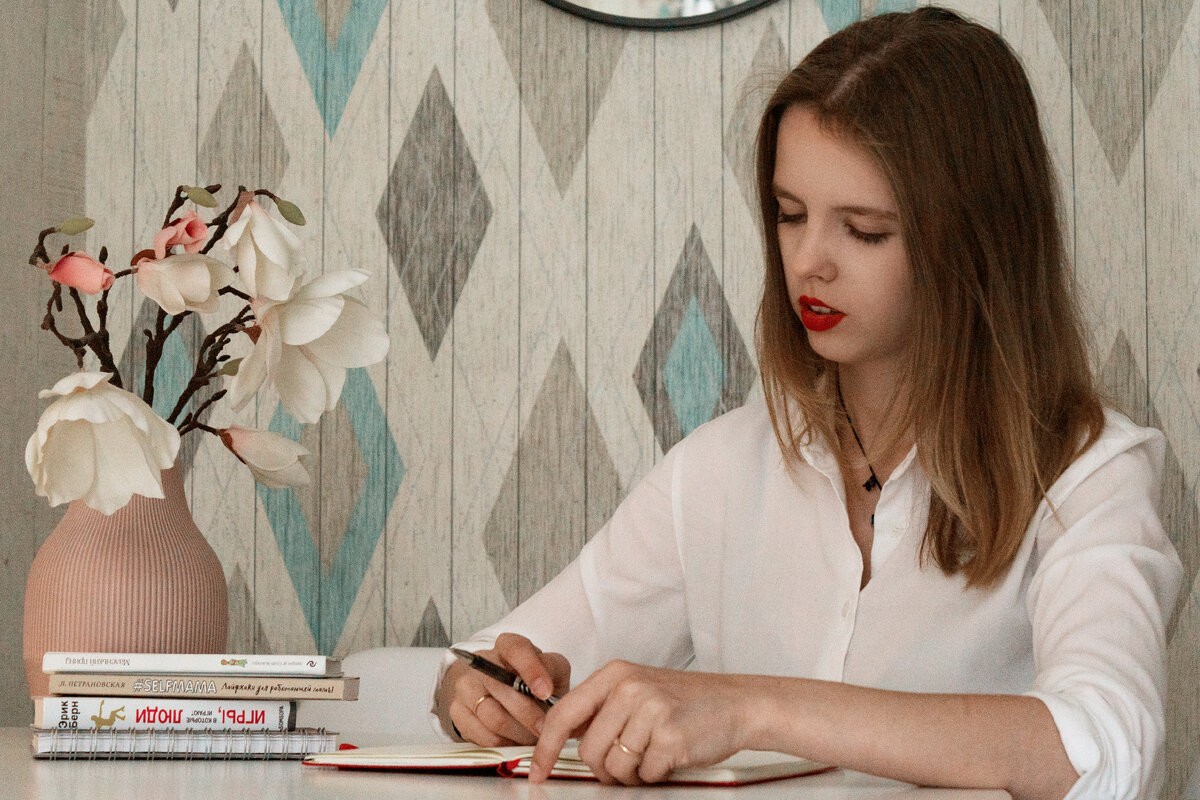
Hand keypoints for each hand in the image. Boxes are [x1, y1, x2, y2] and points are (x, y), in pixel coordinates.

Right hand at [439, 633, 570, 746]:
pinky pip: (481, 734)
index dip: (531, 670)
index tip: (545, 692)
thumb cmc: (531, 681)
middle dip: (529, 714)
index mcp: (508, 645)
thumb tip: (548, 693)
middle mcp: (483, 661)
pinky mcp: (457, 710)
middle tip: (545, 729)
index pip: (516, 650)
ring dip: (518, 733)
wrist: (502, 692)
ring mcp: (467, 685)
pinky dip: (503, 743)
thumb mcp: (550, 670)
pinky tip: (515, 741)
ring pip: (492, 716)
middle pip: (502, 688)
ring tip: (533, 738)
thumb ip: (552, 672)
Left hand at [530, 660, 754, 784]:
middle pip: (588, 750)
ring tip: (653, 754)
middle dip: (604, 769)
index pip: (563, 715)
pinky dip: (656, 773)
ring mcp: (650, 709)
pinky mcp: (670, 735)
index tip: (537, 770)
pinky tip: (671, 754)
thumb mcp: (637, 690)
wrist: (737, 703)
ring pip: (614, 767)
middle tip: (628, 764)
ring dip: (631, 773)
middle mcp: (629, 687)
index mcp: (614, 674)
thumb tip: (558, 738)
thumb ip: (600, 709)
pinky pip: (645, 774)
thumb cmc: (685, 702)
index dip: (545, 748)